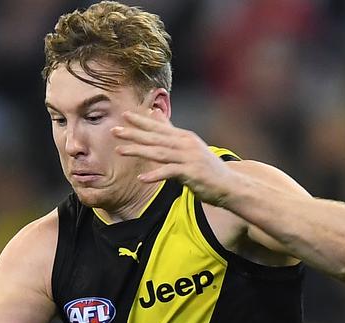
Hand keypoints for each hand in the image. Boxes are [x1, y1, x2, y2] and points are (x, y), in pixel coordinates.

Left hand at [112, 110, 233, 206]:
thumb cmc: (207, 169)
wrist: (229, 185)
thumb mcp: (190, 148)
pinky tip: (141, 179)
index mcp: (184, 137)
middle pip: (155, 137)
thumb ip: (172, 133)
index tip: (124, 115)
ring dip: (138, 151)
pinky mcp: (191, 173)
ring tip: (119, 151)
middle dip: (133, 133)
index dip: (141, 121)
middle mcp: (186, 144)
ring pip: (158, 153)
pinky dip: (155, 175)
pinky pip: (169, 173)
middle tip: (114, 130)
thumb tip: (156, 115)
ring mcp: (189, 158)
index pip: (159, 127)